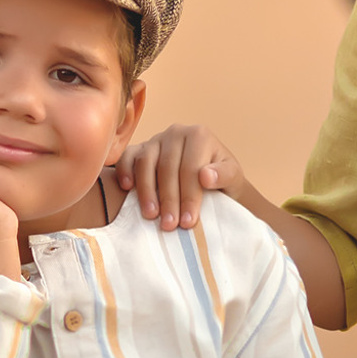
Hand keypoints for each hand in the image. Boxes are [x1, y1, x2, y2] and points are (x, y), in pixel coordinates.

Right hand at [115, 124, 248, 231]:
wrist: (209, 178)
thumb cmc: (220, 179)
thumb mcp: (232, 178)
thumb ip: (224, 175)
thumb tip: (206, 176)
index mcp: (199, 135)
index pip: (191, 168)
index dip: (189, 196)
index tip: (188, 221)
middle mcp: (176, 132)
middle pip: (168, 167)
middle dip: (169, 199)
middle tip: (169, 225)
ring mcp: (156, 139)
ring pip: (146, 163)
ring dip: (146, 191)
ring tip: (151, 215)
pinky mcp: (139, 148)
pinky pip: (127, 157)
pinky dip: (125, 171)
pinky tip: (127, 188)